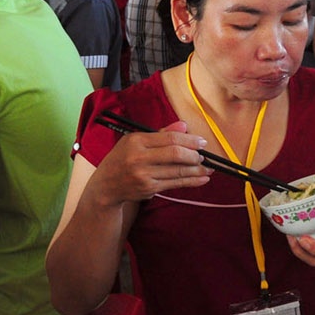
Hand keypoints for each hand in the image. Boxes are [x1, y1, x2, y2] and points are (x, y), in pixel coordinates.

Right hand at [88, 121, 210, 205]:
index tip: (202, 142)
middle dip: (194, 155)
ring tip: (208, 167)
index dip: (190, 140)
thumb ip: (161, 134)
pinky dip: (192, 181)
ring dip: (197, 169)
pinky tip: (203, 178)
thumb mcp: (135, 142)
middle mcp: (138, 157)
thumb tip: (184, 126)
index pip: (169, 138)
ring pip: (178, 171)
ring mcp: (143, 175)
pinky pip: (175, 184)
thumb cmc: (123, 159)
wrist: (105, 185)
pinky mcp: (148, 188)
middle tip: (203, 155)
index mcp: (136, 141)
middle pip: (175, 154)